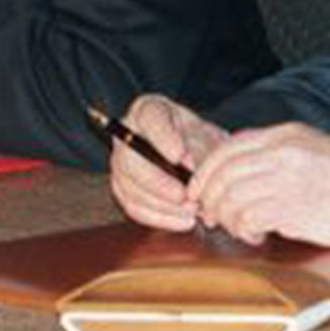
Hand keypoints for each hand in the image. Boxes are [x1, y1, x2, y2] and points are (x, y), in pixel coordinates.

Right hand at [108, 94, 226, 231]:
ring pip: (129, 186)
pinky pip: (134, 207)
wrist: (196, 156)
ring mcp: (121, 163)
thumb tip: (193, 172)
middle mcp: (127, 133)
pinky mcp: (123, 188)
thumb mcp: (209, 137)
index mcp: (149, 110)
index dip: (162, 138)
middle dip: (158, 182)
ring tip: (191, 211)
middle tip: (184, 195)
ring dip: (161, 205)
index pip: (150, 118)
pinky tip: (184, 220)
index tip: (180, 156)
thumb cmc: (201, 141)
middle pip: (130, 158)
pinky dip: (160, 218)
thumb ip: (204, 151)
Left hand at [188, 123, 329, 247]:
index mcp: (283, 135)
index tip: (199, 190)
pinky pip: (249, 219)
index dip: (205, 173)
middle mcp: (280, 153)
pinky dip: (244, 230)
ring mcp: (285, 180)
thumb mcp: (310, 147)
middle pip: (222, 175)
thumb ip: (274, 152)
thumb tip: (238, 165)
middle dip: (208, 198)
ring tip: (237, 228)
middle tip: (209, 215)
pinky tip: (255, 235)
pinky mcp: (292, 209)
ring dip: (226, 218)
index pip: (226, 150)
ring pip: (231, 198)